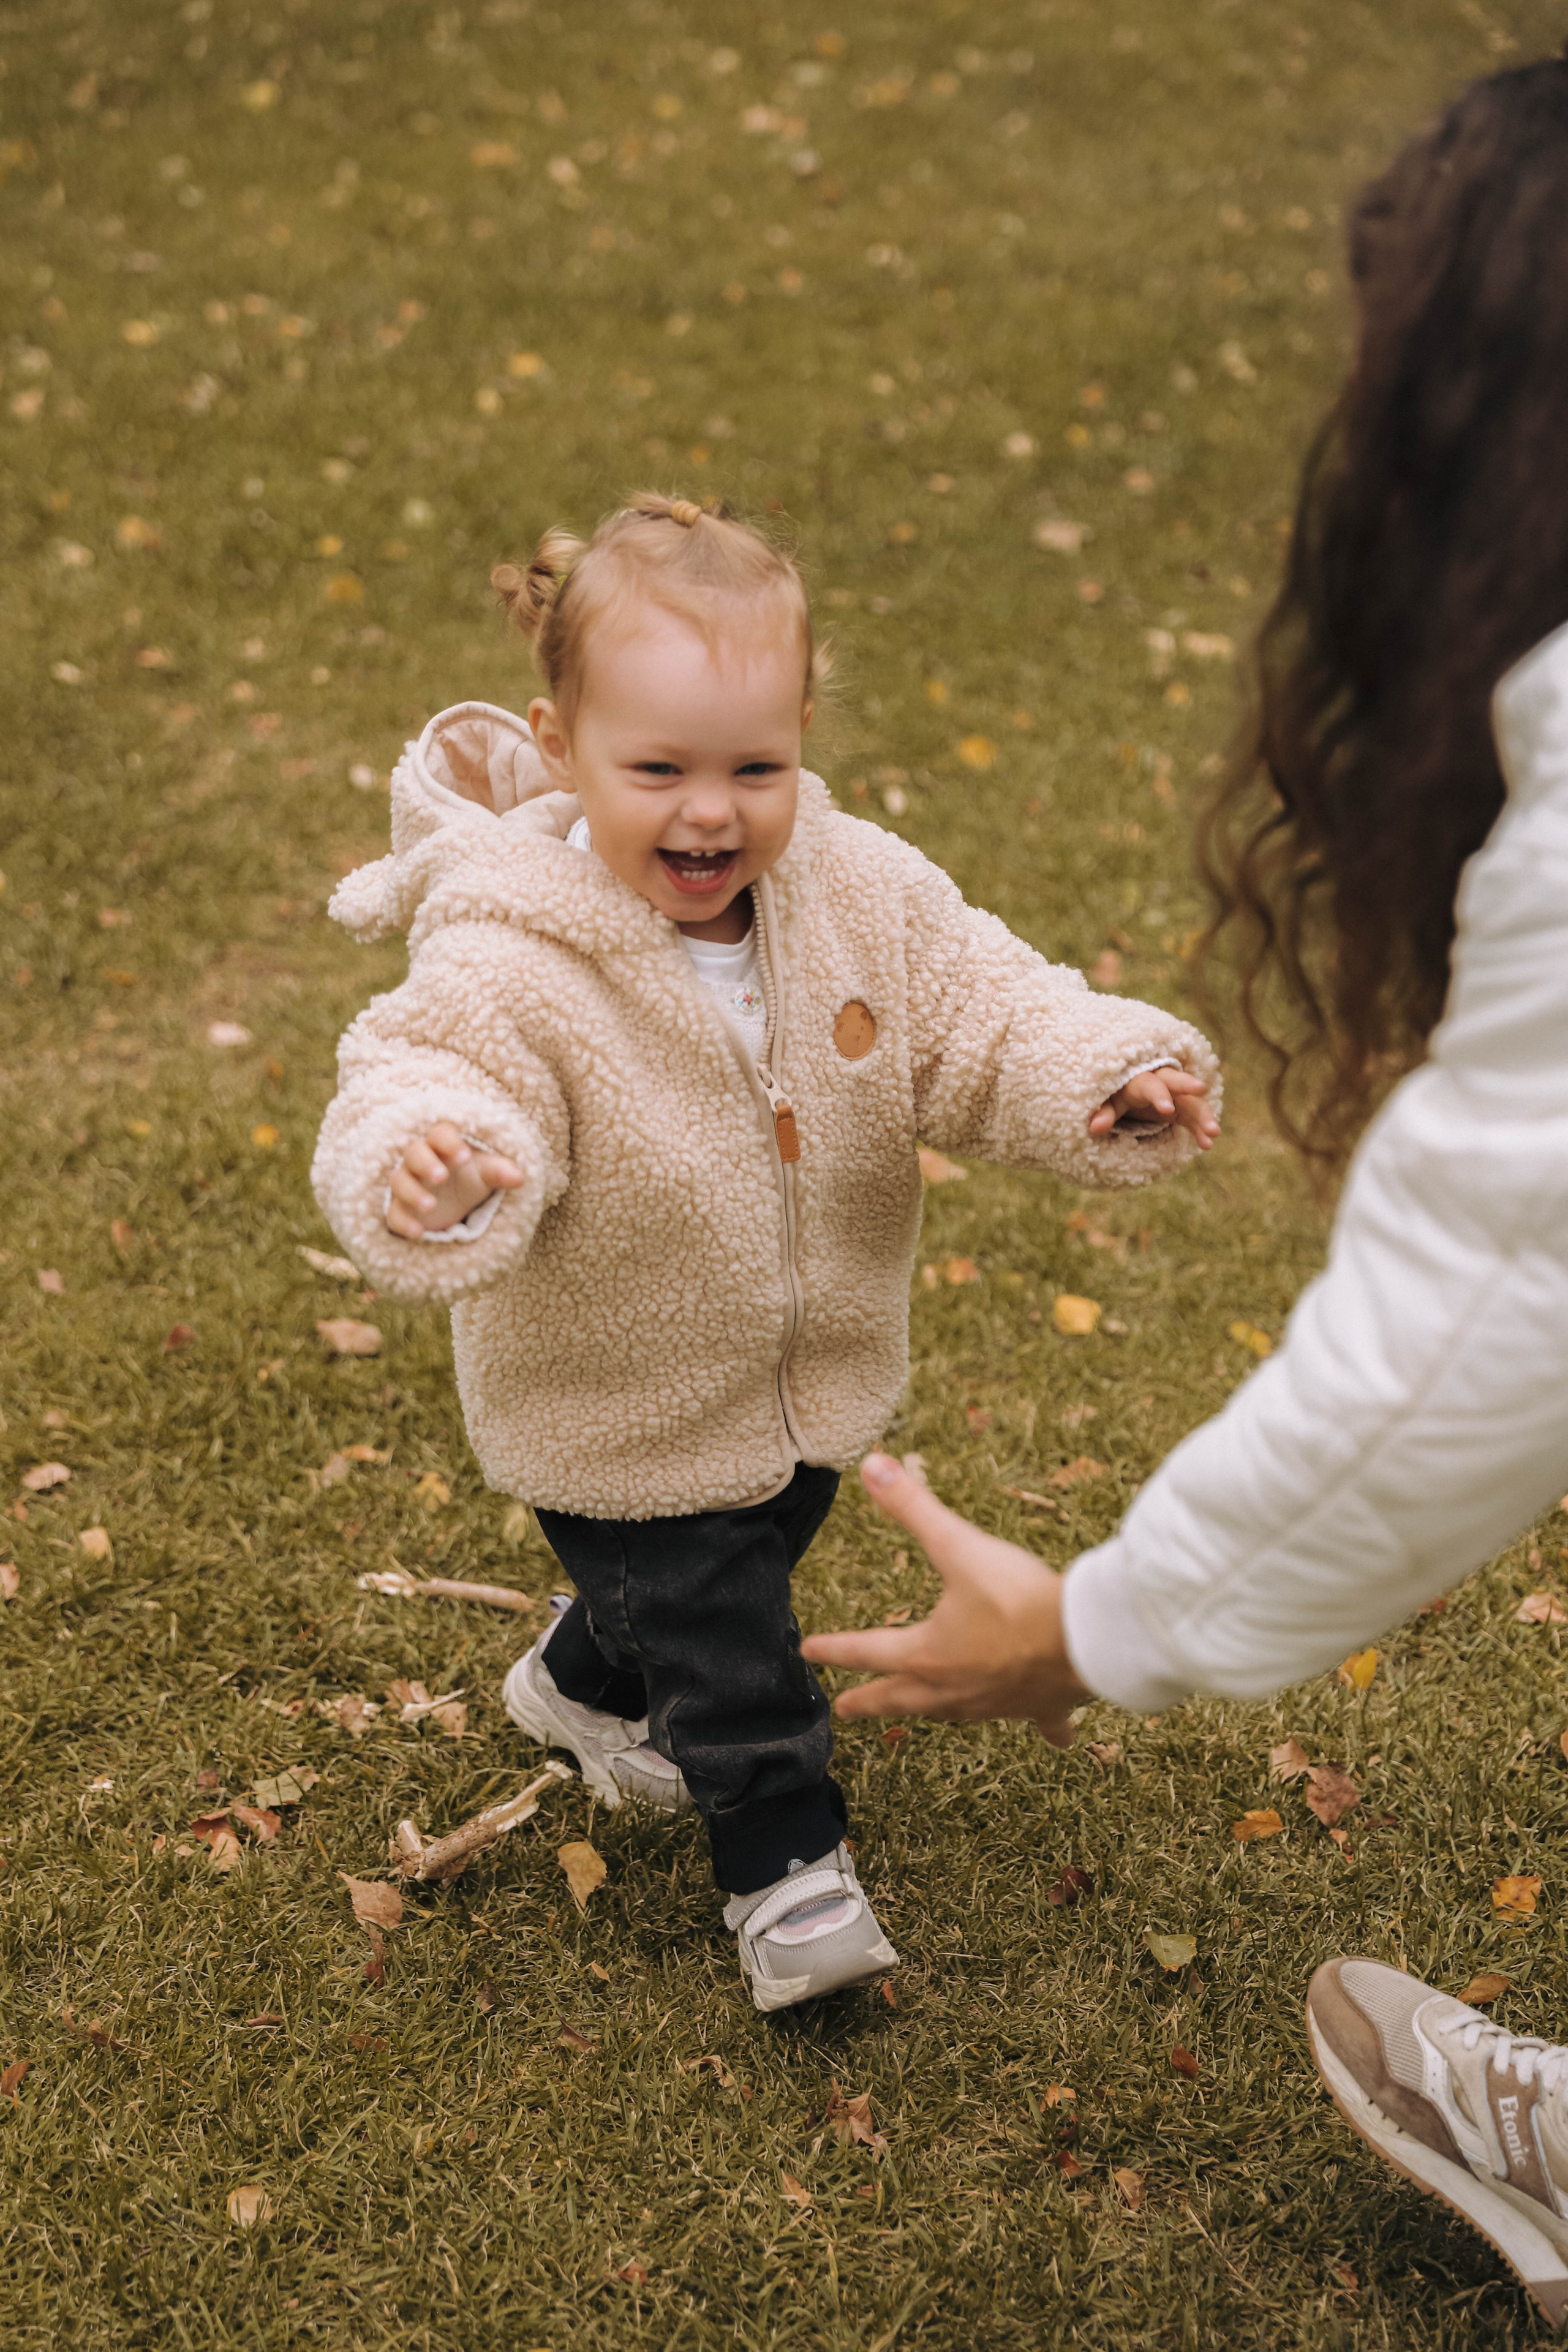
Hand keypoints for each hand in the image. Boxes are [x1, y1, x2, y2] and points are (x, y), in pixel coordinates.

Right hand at [386, 1120, 525, 1238]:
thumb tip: (520, 1177)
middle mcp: (420, 1160)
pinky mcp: (401, 1208)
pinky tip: (418, 1232)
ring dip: (412, 1192)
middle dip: (425, 1163)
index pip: (440, 1133)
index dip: (449, 1143)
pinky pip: (393, 1213)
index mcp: (443, 1144)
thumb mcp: (487, 1173)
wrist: (456, 1203)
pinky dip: (403, 1222)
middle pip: (413, 1153)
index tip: (463, 1157)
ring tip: (431, 1206)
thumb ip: (500, 1171)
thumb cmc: (471, 1177)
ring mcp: (407, 1183)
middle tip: (441, 1176)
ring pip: (399, 1181)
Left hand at [800, 1454, 1090, 1745]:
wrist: (1087, 1638)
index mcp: (927, 1653)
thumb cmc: (1019, 1597)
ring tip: (925, 1711)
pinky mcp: (1039, 1705)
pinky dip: (1046, 1730)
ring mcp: (996, 1703)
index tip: (808, 1651)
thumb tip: (871, 1465)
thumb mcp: (958, 1546)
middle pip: (899, 1699)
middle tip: (845, 1709)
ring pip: (954, 1713)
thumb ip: (914, 1507)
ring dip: (933, 1712)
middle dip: (869, 1701)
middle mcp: (954, 1688)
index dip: (835, 1647)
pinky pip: (1037, 1721)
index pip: (867, 1650)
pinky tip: (1059, 1741)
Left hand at [1088, 1066, 1217, 1148]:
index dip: (1158, 1095)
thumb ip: (1104, 1112)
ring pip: (1191, 1102)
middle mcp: (1160, 1083)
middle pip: (1175, 1081)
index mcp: (1138, 1080)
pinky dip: (1200, 1130)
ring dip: (1203, 1116)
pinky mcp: (1182, 1108)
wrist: (1128, 1088)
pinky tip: (1207, 1145)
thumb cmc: (1116, 1095)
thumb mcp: (1108, 1102)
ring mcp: (1174, 1095)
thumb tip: (1094, 1128)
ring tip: (1214, 1133)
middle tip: (1201, 1089)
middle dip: (1187, 1085)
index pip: (1148, 1085)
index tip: (1167, 1108)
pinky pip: (1194, 1118)